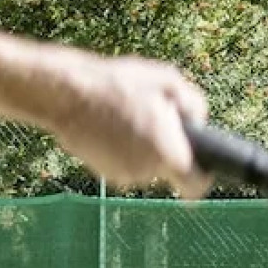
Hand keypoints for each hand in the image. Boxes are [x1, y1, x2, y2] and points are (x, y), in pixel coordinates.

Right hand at [46, 55, 211, 197]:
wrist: (66, 95)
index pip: (195, 186)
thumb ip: (193, 103)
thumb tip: (198, 122)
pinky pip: (125, 164)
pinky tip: (112, 126)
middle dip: (166, 148)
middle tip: (152, 118)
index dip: (201, 177)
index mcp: (168, 153)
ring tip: (128, 117)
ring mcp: (123, 175)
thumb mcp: (166, 80)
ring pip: (146, 166)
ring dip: (143, 147)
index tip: (201, 167)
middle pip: (168, 168)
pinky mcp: (104, 173)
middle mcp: (147, 172)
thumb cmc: (118, 84)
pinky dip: (123, 150)